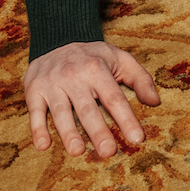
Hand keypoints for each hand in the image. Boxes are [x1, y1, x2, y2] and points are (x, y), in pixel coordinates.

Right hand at [24, 41, 159, 156]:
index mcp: (97, 68)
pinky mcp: (34, 90)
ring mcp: (53, 83)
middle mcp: (75, 76)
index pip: (114, 97)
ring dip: (69, 132)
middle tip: (108, 152)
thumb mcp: (119, 58)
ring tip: (78, 151)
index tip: (137, 138)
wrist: (56, 38)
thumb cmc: (92, 57)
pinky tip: (43, 146)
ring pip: (61, 111)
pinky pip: (35, 111)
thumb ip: (139, 78)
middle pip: (88, 107)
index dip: (126, 118)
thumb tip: (155, 101)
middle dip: (98, 130)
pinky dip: (37, 128)